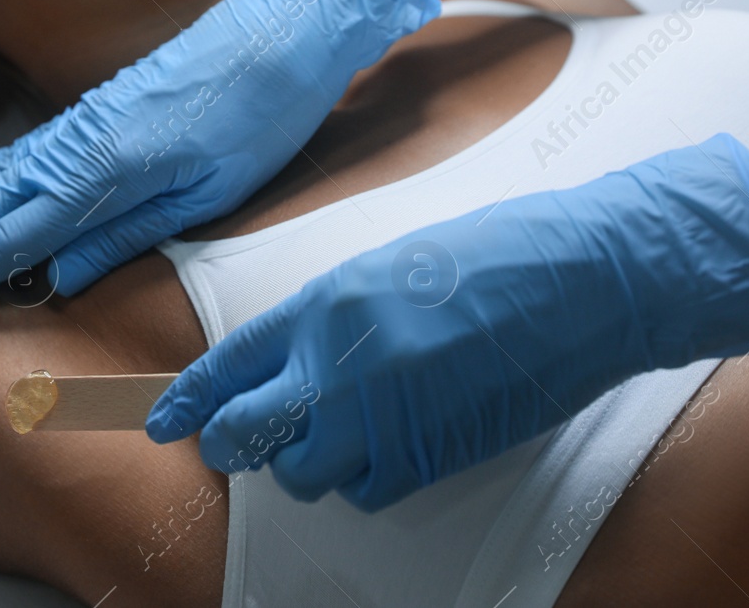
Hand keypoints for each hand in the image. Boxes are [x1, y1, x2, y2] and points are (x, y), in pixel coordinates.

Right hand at [0, 0, 439, 314]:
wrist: (291, 24)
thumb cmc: (263, 112)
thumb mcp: (209, 188)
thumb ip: (128, 230)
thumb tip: (54, 275)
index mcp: (107, 173)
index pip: (13, 239)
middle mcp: (82, 146)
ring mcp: (87, 124)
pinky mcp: (103, 110)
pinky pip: (29, 154)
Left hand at [146, 135, 748, 510]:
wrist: (585, 281)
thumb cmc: (495, 258)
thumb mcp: (387, 270)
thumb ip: (329, 320)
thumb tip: (286, 368)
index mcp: (327, 304)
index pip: (230, 364)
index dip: (190, 399)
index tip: (163, 419)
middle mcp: (342, 365)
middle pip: (249, 435)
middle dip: (235, 444)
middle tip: (240, 442)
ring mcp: (385, 416)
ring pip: (308, 474)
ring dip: (313, 461)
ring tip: (347, 426)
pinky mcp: (431, 455)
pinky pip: (368, 490)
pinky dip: (368, 477)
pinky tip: (394, 439)